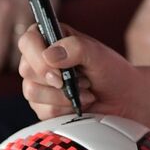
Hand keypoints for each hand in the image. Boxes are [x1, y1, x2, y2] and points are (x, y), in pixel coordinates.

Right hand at [17, 25, 139, 120]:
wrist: (124, 98)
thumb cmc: (111, 71)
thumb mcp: (97, 53)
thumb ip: (75, 47)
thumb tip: (49, 55)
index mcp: (50, 39)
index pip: (27, 41)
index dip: (38, 57)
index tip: (59, 71)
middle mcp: (40, 60)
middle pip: (25, 69)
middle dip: (56, 79)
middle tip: (81, 80)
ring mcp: (39, 84)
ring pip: (32, 92)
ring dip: (63, 95)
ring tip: (84, 90)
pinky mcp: (43, 106)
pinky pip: (43, 111)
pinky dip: (65, 109)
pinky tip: (80, 103)